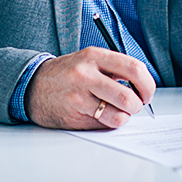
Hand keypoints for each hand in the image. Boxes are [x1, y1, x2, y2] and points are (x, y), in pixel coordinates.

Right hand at [24, 47, 155, 129]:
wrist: (33, 85)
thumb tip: (143, 85)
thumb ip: (115, 68)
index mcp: (94, 56)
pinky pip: (103, 126)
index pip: (134, 69)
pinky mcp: (74, 116)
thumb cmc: (68, 72)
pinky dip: (108, 123)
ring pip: (118, 116)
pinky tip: (100, 115)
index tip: (147, 91)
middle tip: (134, 104)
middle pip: (128, 97)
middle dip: (137, 105)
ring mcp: (79, 97)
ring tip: (117, 110)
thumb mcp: (90, 59)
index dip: (147, 84)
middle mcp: (86, 75)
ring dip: (124, 117)